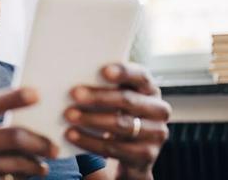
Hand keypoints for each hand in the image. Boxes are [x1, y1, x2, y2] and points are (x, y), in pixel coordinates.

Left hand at [63, 63, 171, 179]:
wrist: (128, 150)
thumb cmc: (115, 112)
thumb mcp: (116, 96)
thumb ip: (105, 85)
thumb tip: (76, 76)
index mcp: (149, 89)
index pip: (140, 76)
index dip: (123, 72)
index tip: (103, 71)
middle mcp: (159, 109)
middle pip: (128, 100)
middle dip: (99, 97)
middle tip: (73, 94)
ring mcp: (156, 133)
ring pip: (122, 125)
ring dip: (92, 119)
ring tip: (69, 115)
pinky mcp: (146, 155)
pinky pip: (115, 148)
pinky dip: (90, 141)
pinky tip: (72, 135)